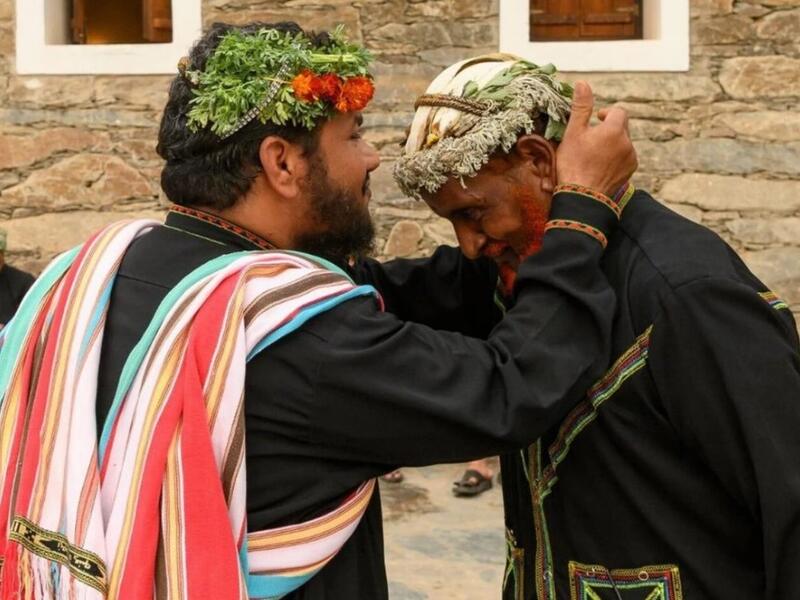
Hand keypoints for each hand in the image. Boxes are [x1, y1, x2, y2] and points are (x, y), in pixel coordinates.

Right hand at [556, 81, 637, 196]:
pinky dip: (615, 158)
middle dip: (609, 129)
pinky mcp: (630, 172)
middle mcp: (627, 142)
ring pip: (623, 143)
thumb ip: (581, 107)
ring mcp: (631, 158)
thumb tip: (582, 83)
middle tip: (591, 139)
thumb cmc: (574, 164)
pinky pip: (625, 158)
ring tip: (594, 155)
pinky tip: (600, 166)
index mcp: (615, 129)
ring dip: (612, 144)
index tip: (595, 120)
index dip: (606, 114)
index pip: (618, 111)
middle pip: (622, 127)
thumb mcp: (573, 133)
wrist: (582, 197)